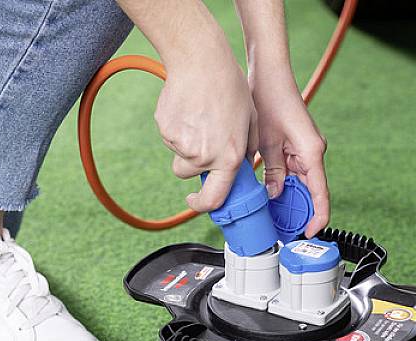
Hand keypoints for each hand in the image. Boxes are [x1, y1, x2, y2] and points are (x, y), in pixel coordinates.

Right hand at [155, 54, 257, 211]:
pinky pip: (170, 137)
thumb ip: (248, 148)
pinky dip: (177, 127)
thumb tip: (241, 165)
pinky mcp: (164, 129)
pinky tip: (187, 107)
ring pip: (179, 154)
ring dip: (186, 143)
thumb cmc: (230, 86)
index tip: (197, 200)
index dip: (203, 205)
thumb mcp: (251, 119)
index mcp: (227, 157)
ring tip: (198, 115)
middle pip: (189, 174)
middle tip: (202, 138)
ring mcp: (180, 144)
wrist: (200, 61)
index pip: (213, 198)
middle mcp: (202, 156)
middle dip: (193, 163)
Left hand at [251, 78, 328, 236]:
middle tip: (282, 228)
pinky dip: (283, 184)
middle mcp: (313, 153)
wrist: (269, 74)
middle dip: (298, 211)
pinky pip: (292, 172)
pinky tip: (270, 193)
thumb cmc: (271, 99)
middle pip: (310, 193)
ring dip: (288, 198)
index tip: (309, 233)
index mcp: (312, 153)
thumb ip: (272, 172)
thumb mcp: (266, 142)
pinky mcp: (296, 147)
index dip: (317, 218)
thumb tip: (273, 195)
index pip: (320, 195)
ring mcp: (305, 150)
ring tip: (273, 214)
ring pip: (300, 184)